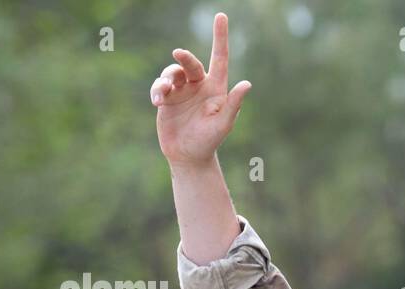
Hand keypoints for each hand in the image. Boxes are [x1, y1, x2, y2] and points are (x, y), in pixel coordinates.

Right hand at [151, 12, 251, 167]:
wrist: (188, 156)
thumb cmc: (209, 141)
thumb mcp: (223, 124)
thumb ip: (233, 104)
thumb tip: (246, 84)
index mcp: (216, 88)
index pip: (219, 58)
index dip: (220, 38)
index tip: (221, 16)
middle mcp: (199, 85)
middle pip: (190, 63)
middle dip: (184, 57)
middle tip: (178, 53)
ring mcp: (181, 91)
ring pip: (171, 72)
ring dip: (166, 79)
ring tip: (163, 94)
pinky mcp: (166, 98)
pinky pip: (160, 86)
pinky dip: (158, 90)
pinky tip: (158, 101)